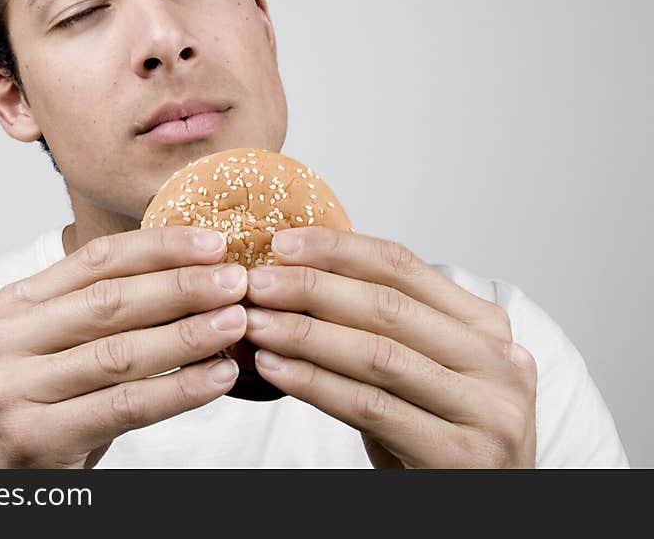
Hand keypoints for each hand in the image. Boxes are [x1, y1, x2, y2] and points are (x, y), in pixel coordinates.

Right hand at [0, 227, 247, 467]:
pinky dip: (178, 390)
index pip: (97, 260)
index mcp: (16, 304)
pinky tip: (217, 377)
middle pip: (110, 302)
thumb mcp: (58, 345)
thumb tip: (195, 272)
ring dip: (188, 336)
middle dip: (181, 288)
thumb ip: (104, 310)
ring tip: (235, 323)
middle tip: (234, 281)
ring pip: (120, 353)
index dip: (159, 248)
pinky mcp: (34, 437)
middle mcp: (5, 340)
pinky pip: (124, 406)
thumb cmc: (41, 405)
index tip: (212, 243)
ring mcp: (12, 389)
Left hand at [243, 228, 536, 467]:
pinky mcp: (462, 457)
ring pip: (377, 355)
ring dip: (305, 335)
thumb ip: (382, 326)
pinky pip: (370, 407)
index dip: (338, 250)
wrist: (484, 509)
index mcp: (486, 325)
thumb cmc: (441, 434)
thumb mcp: (424, 368)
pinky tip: (275, 369)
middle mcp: (498, 361)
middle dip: (313, 289)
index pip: (404, 267)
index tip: (283, 245)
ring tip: (257, 324)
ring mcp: (487, 410)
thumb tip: (295, 278)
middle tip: (258, 283)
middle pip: (389, 307)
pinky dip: (315, 384)